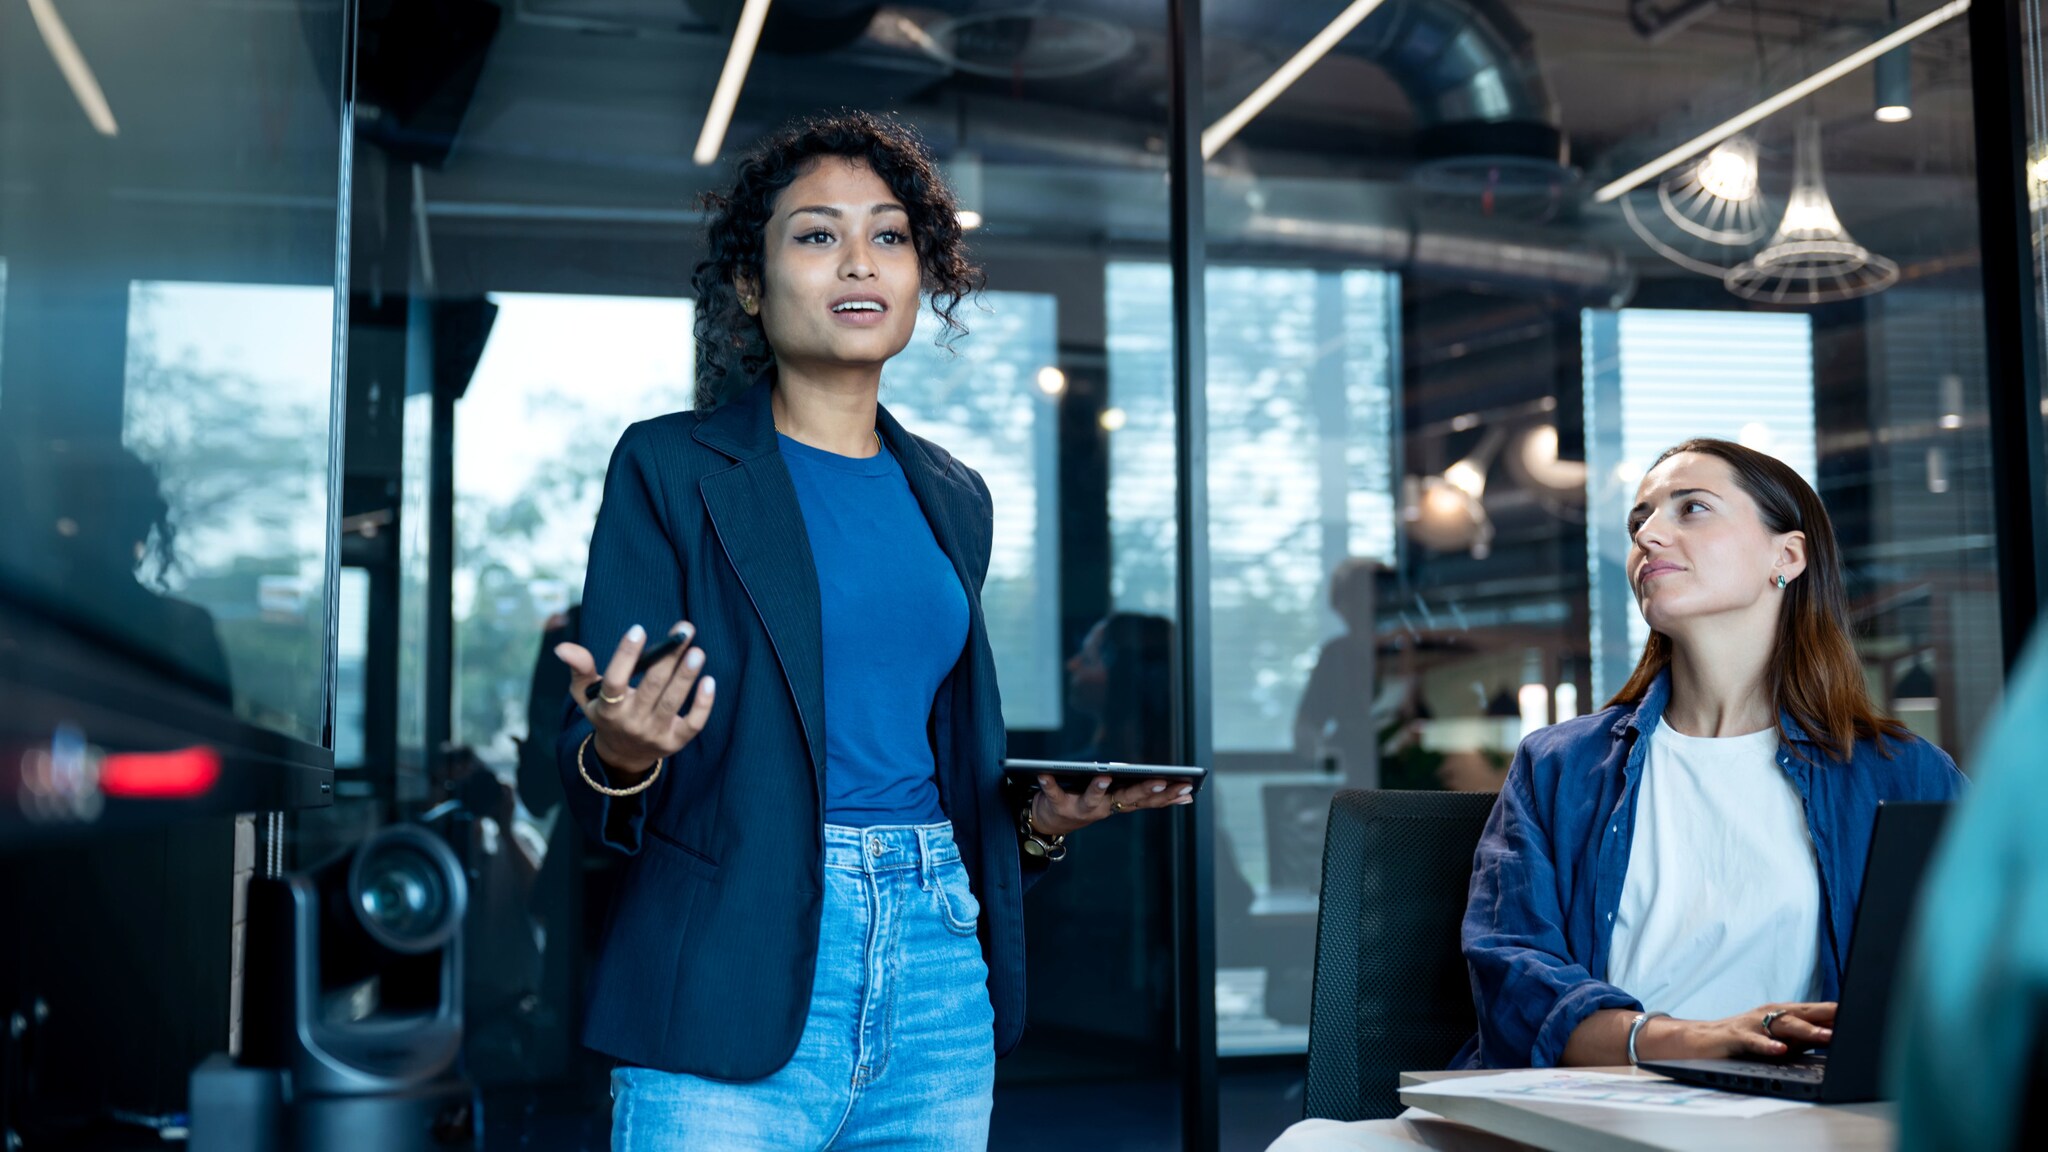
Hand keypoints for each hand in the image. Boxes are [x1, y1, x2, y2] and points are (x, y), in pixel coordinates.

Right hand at [554, 622, 716, 777]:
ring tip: (697, 651)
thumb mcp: (587, 695)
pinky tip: (709, 681)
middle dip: (668, 657)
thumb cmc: (606, 714)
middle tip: (684, 630)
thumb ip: (580, 669)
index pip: (614, 681)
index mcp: (607, 709)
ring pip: (672, 703)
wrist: (623, 756)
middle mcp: (631, 722)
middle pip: (651, 687)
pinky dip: (703, 704)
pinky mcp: (676, 742)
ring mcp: (655, 734)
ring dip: (686, 676)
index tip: (638, 629)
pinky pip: (693, 724)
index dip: (625, 656)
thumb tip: (562, 647)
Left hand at [1030, 774, 1193, 836]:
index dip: (1169, 795)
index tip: (1188, 786)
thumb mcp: (1118, 797)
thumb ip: (1145, 793)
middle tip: (1160, 781)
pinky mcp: (1058, 805)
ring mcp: (1082, 808)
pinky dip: (1049, 783)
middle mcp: (1105, 808)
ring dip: (1098, 788)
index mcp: (1120, 803)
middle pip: (1127, 799)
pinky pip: (1054, 793)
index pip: (1150, 800)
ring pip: (1093, 799)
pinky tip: (1045, 772)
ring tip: (1104, 775)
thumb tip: (1186, 794)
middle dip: (1144, 791)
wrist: (1052, 823)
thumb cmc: (1089, 800)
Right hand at [1642, 1002, 1835, 1061]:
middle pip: (1804, 1013)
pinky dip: (1767, 1046)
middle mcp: (1770, 1014)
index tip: (1865, 1015)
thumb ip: (1806, 1038)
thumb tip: (1837, 1037)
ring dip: (1806, 1031)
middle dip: (1829, 1017)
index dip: (1839, 1015)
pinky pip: (1753, 1042)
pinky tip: (1780, 1051)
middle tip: (1853, 1022)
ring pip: (1783, 1025)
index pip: (1817, 1012)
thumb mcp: (1780, 1040)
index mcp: (1784, 1013)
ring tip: (1826, 1038)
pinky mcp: (1735, 1036)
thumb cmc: (1744, 1041)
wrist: (1700, 1040)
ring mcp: (1753, 1023)